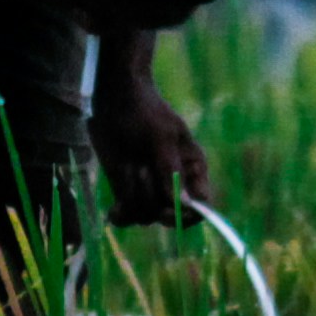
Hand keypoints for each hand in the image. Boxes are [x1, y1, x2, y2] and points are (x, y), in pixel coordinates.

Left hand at [94, 80, 211, 226]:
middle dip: (153, 199)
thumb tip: (183, 202)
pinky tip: (114, 209)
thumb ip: (170, 169)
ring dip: (134, 195)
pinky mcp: (126, 190)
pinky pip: (127, 217)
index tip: (167, 209)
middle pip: (169, 216)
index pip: (202, 207)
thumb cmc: (146, 111)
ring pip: (146, 216)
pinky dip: (120, 216)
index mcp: (193, 170)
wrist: (116, 99)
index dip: (187, 215)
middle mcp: (174, 185)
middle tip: (141, 170)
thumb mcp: (161, 136)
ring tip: (130, 164)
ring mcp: (150, 189)